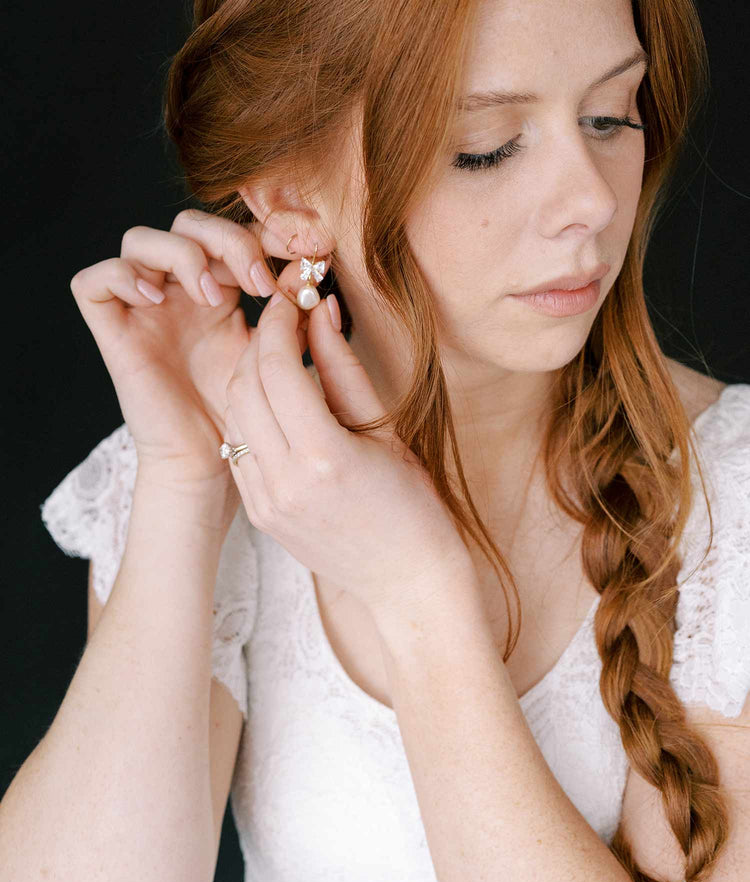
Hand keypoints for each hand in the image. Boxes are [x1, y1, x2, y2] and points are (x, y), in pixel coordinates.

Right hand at [69, 209, 307, 497]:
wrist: (208, 461)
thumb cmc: (240, 413)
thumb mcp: (273, 353)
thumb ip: (289, 311)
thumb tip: (307, 267)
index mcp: (218, 289)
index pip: (231, 232)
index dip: (264, 232)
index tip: (304, 255)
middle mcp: (176, 292)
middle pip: (188, 224)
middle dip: (229, 240)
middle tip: (260, 284)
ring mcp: (142, 309)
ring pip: (139, 240)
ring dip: (182, 256)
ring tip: (213, 299)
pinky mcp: (112, 333)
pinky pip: (93, 282)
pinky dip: (122, 277)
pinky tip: (156, 301)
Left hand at [222, 284, 473, 620]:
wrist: (407, 582)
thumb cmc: (414, 507)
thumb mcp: (387, 429)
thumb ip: (344, 366)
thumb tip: (320, 310)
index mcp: (322, 458)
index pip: (277, 368)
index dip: (281, 323)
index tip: (294, 299)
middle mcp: (283, 482)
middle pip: (244, 386)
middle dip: (261, 342)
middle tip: (288, 320)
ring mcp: (264, 503)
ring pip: (233, 414)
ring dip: (250, 375)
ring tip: (285, 357)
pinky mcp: (258, 513)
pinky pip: (238, 446)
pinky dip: (250, 412)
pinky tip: (279, 401)